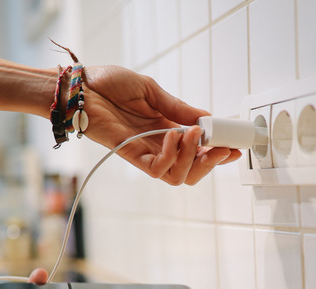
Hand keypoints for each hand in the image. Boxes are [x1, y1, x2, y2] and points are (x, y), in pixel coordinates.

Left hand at [82, 65, 240, 185]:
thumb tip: (208, 118)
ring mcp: (145, 152)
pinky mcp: (130, 155)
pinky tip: (173, 137)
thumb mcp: (153, 91)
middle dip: (212, 162)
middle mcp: (158, 145)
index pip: (198, 150)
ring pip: (179, 175)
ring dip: (193, 158)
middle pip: (192, 170)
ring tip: (194, 135)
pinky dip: (170, 157)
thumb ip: (179, 108)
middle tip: (222, 147)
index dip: (218, 152)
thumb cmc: (109, 84)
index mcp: (167, 129)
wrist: (80, 86)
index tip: (235, 146)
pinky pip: (156, 170)